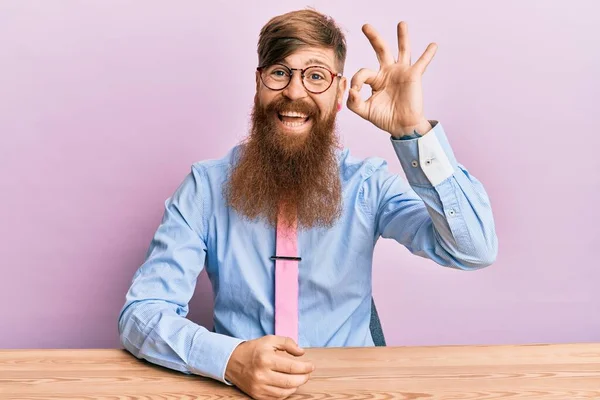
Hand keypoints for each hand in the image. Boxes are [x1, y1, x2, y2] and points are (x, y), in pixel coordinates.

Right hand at [225, 335, 314, 399]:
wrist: (232, 361)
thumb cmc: (253, 349)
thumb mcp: (270, 340)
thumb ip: (287, 343)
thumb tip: (302, 352)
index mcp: (266, 359)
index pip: (292, 367)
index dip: (305, 368)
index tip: (311, 366)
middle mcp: (262, 374)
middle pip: (290, 381)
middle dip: (303, 378)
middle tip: (307, 373)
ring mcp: (259, 387)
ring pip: (285, 391)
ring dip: (296, 385)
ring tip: (300, 378)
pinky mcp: (257, 395)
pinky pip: (277, 397)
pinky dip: (287, 392)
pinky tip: (290, 385)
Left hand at [347, 21, 436, 137]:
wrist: (401, 126)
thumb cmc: (385, 118)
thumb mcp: (364, 111)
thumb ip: (353, 102)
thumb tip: (351, 90)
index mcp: (376, 79)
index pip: (363, 73)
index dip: (356, 81)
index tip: (356, 93)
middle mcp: (388, 72)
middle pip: (380, 50)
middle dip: (373, 37)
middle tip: (365, 26)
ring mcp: (401, 72)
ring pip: (402, 50)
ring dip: (402, 37)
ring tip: (401, 23)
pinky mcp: (413, 76)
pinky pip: (422, 62)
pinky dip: (428, 54)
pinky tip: (433, 45)